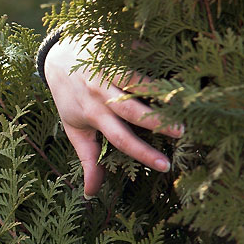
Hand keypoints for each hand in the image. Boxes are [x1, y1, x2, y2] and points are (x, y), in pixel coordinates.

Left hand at [44, 37, 183, 195]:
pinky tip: (180, 74)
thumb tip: (92, 193)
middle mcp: (100, 91)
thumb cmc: (70, 97)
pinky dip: (159, 65)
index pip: (119, 138)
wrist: (59, 56)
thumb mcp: (74, 129)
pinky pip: (141, 58)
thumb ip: (86, 158)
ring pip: (136, 81)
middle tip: (182, 133)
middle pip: (130, 110)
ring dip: (160, 92)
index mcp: (92, 113)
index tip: (166, 166)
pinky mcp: (117, 49)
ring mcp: (108, 69)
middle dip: (156, 121)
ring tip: (184, 103)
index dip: (142, 153)